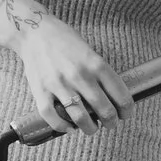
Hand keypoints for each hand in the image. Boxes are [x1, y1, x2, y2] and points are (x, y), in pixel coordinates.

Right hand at [10, 12, 132, 133]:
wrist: (34, 32)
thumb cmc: (65, 42)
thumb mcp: (91, 52)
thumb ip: (101, 74)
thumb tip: (113, 97)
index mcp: (97, 65)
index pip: (121, 95)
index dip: (126, 110)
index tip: (125, 114)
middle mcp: (80, 75)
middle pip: (104, 110)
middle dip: (111, 122)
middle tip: (110, 123)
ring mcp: (59, 84)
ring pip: (81, 117)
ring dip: (90, 128)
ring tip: (92, 128)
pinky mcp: (41, 91)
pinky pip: (53, 117)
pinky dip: (62, 127)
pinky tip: (69, 127)